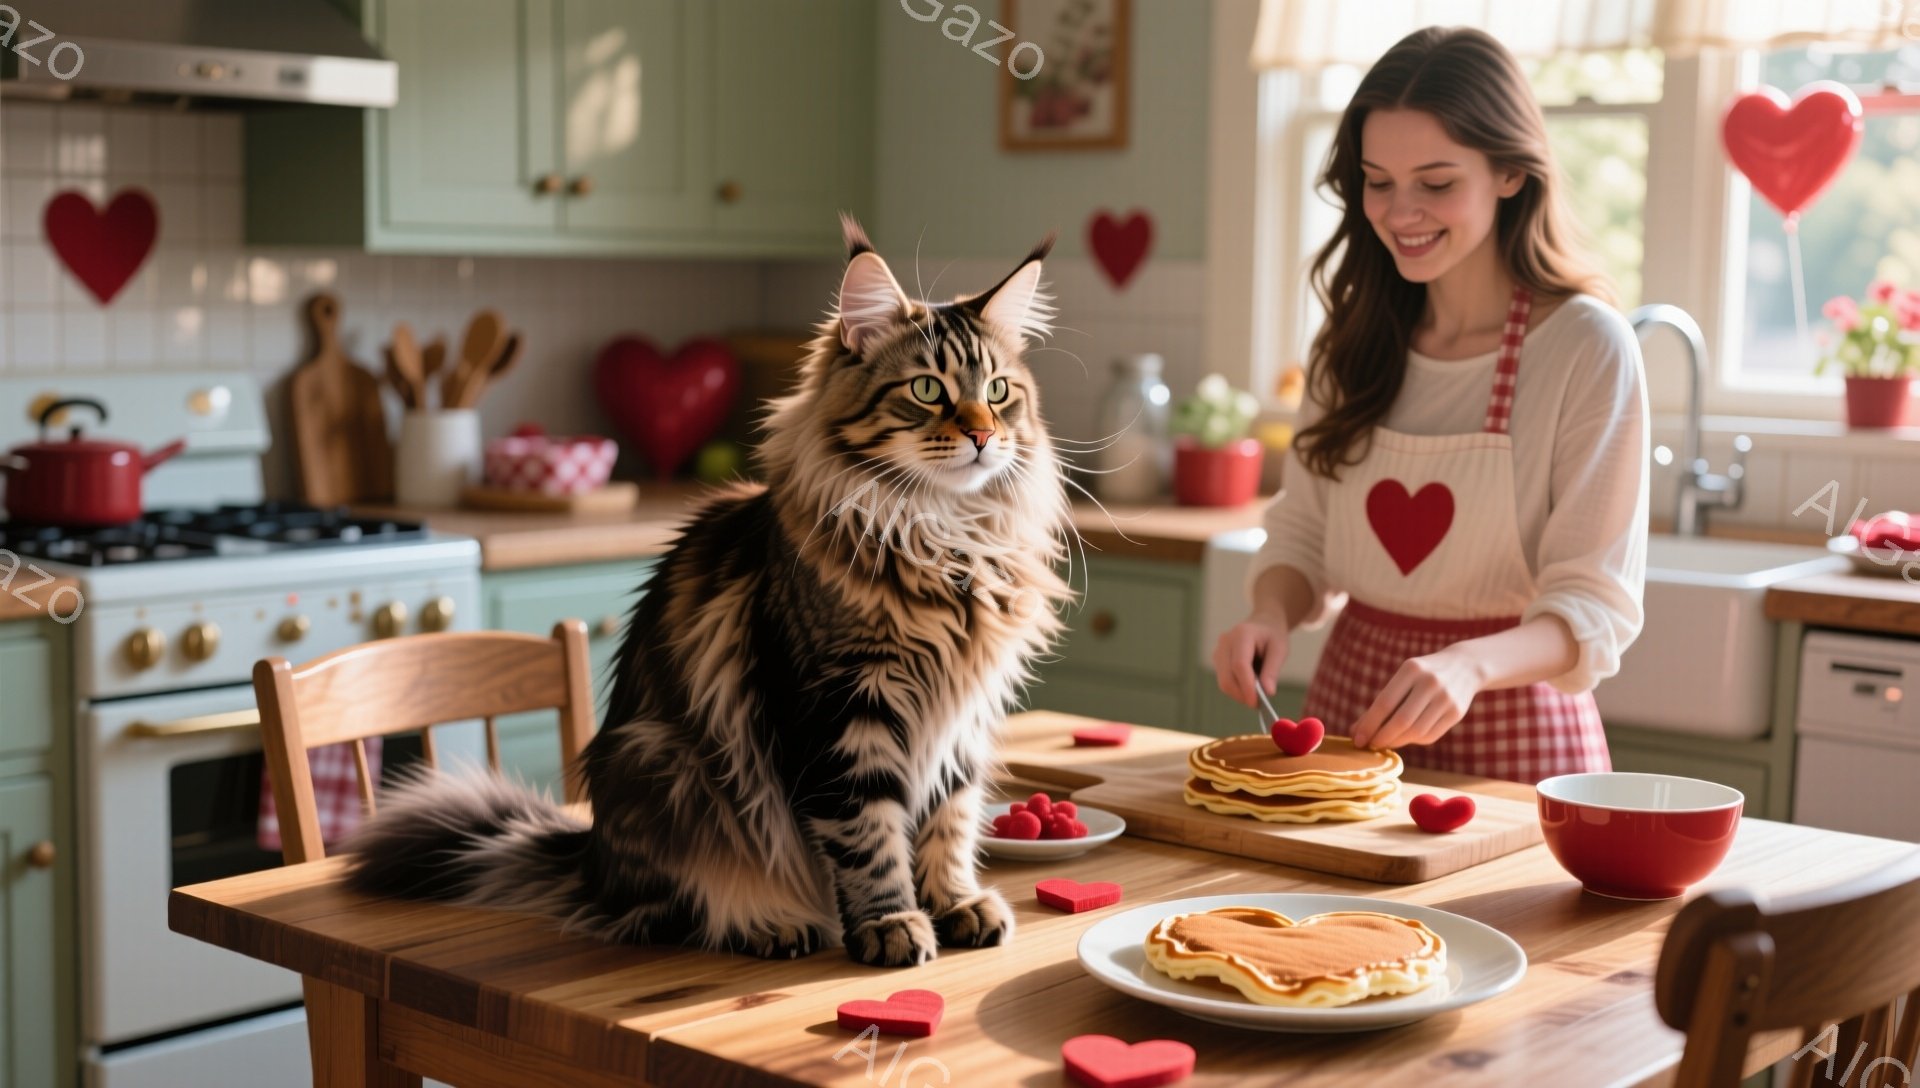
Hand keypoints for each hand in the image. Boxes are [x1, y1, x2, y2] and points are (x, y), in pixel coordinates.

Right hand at [1213, 612, 1288, 708]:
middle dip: (1242, 694)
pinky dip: (1236, 689)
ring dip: (1239, 694)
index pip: (1239, 665)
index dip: (1246, 686)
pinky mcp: (1217, 660)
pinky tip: (1249, 688)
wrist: (1263, 623)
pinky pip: (1224, 680)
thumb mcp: (1280, 649)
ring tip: (1256, 696)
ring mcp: (1218, 651)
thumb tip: (1268, 693)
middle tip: (1258, 704)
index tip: (1256, 703)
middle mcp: (1225, 642)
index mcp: (1242, 634)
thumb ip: (1272, 670)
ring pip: (1224, 682)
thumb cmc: (1273, 635)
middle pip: (1227, 676)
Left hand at [1350, 647, 1484, 749]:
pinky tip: (1406, 737)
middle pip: (1401, 721)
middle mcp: (1430, 682)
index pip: (1385, 702)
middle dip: (1382, 737)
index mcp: (1412, 669)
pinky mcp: (1457, 712)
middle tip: (1371, 745)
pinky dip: (1414, 740)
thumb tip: (1355, 731)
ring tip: (1386, 742)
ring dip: (1397, 742)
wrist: (1465, 666)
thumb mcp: (1403, 678)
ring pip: (1416, 732)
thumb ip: (1381, 703)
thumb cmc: (1423, 674)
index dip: (1369, 724)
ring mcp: (1446, 698)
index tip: (1357, 739)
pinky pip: (1430, 736)